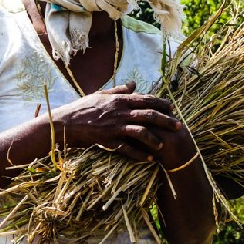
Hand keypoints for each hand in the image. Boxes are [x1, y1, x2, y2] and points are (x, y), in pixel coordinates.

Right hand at [51, 81, 184, 163]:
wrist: (64, 123)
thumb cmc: (82, 108)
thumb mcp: (101, 95)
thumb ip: (119, 90)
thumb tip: (134, 84)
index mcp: (118, 99)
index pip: (145, 99)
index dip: (161, 103)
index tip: (172, 108)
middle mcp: (119, 111)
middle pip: (148, 114)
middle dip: (166, 120)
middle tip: (179, 126)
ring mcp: (114, 126)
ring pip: (141, 131)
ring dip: (155, 138)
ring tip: (164, 145)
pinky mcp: (108, 140)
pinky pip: (128, 148)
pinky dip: (140, 154)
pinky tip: (150, 159)